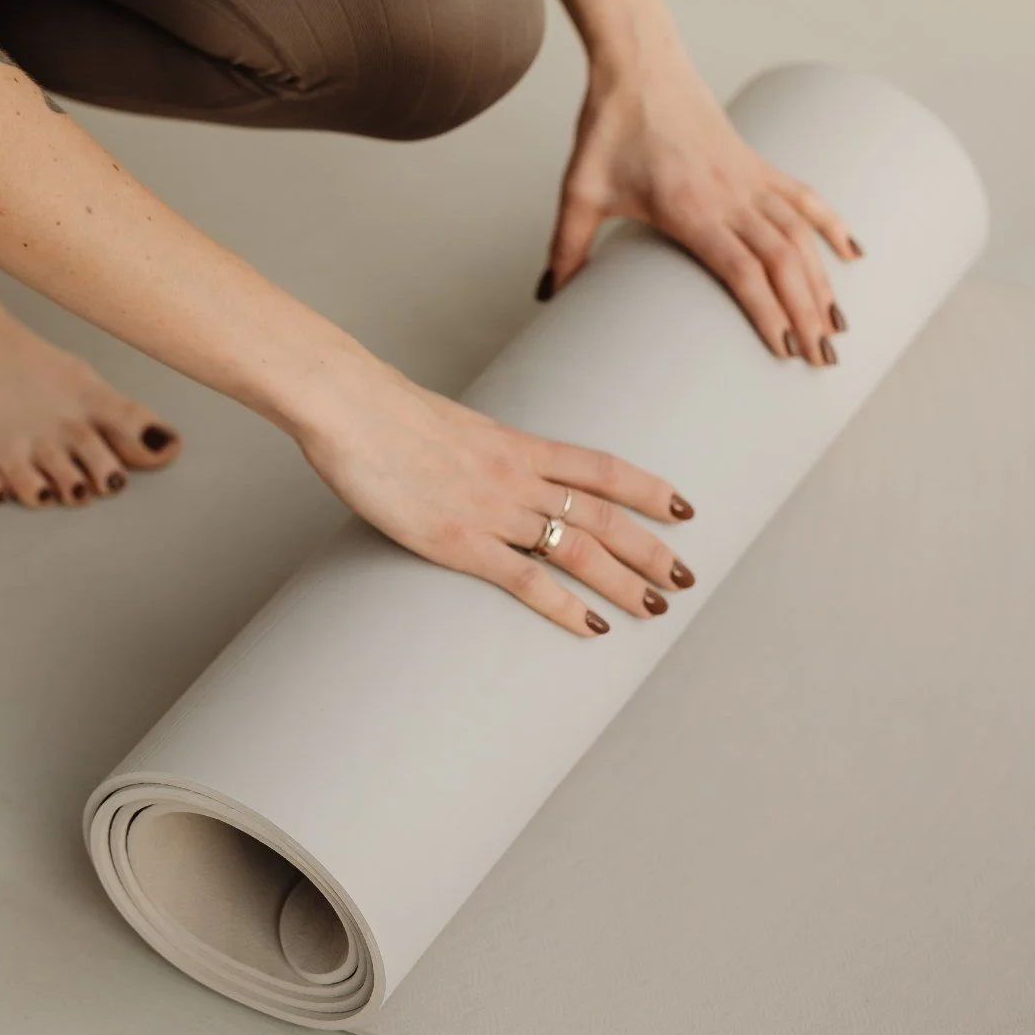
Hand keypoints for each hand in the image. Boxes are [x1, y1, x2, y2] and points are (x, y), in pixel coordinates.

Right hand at [295, 361, 695, 634]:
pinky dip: (566, 607)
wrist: (350, 405)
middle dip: (651, 548)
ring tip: (655, 609)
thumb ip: (475, 451)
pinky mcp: (459, 541)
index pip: (601, 468)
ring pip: (579, 549)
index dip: (647, 490)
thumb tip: (479, 466)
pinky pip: (527, 580)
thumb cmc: (383, 413)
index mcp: (516, 444)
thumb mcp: (446, 425)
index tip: (683, 508)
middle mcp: (517, 477)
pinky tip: (592, 628)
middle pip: (604, 515)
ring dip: (624, 582)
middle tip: (685, 577)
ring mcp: (492, 510)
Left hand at [542, 40, 861, 365]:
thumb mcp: (578, 192)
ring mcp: (749, 177)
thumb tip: (549, 297)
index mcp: (690, 207)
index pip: (741, 268)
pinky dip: (833, 224)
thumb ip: (565, 248)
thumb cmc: (608, 128)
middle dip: (807, 312)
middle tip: (823, 358)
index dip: (767, 310)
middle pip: (782, 261)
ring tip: (840, 324)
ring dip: (824, 281)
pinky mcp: (756, 163)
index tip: (784, 349)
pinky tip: (854, 253)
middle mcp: (730, 194)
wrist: (638, 65)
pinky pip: (804, 196)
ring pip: (801, 234)